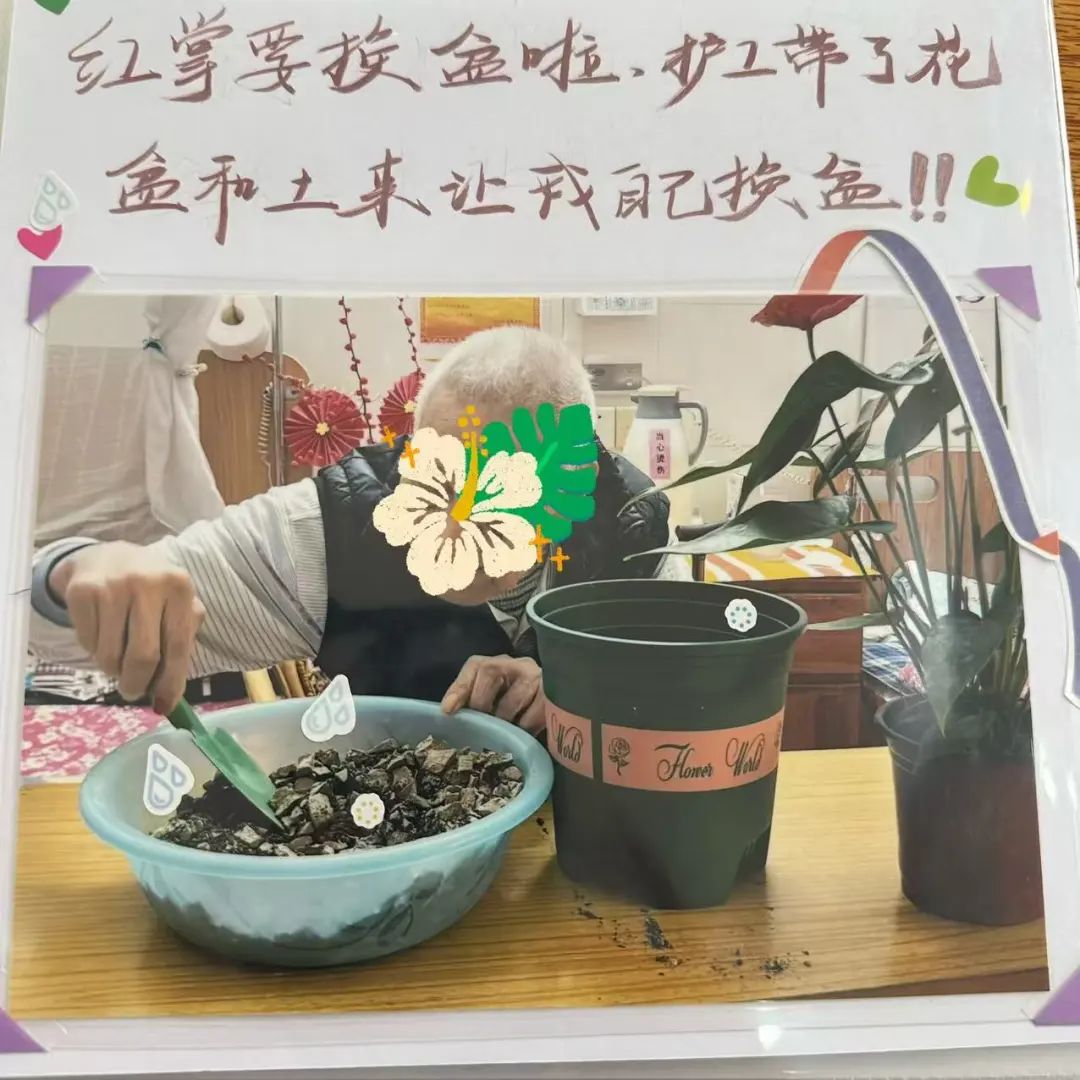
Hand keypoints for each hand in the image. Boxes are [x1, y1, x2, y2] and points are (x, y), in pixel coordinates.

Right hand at [49, 542, 204, 713]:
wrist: (109, 556)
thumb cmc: (151, 591)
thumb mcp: (176, 604)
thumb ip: (181, 641)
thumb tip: (169, 695)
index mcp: (180, 587)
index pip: (179, 646)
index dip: (171, 682)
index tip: (164, 705)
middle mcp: (149, 582)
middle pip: (143, 656)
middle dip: (137, 684)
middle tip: (132, 690)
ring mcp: (113, 585)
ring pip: (111, 654)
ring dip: (113, 669)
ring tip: (117, 657)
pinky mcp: (83, 591)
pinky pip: (87, 642)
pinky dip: (94, 651)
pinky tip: (101, 635)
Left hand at [441, 655, 545, 734]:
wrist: (560, 697)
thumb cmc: (516, 704)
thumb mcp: (491, 699)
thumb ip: (470, 701)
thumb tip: (448, 712)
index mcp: (496, 663)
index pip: (474, 666)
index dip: (459, 687)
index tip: (448, 710)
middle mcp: (516, 664)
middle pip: (490, 674)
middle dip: (481, 705)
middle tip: (483, 724)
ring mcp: (536, 677)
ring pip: (509, 701)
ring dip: (503, 722)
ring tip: (504, 732)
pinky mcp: (551, 695)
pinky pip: (530, 718)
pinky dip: (522, 730)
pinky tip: (523, 732)